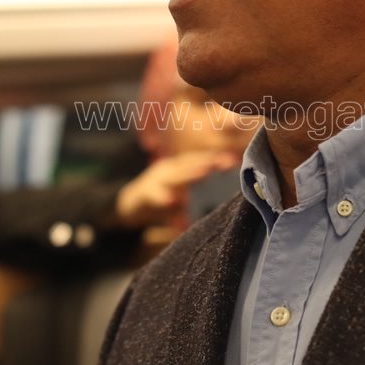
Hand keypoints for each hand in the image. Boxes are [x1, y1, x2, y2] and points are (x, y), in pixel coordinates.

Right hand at [114, 150, 238, 227]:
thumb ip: (199, 193)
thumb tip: (224, 195)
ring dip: (189, 174)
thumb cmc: (162, 197)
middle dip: (207, 162)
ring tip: (204, 173)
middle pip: (190, 164)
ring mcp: (155, 180)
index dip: (216, 159)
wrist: (130, 205)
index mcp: (180, 168)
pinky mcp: (143, 193)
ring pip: (174, 176)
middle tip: (225, 162)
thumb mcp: (183, 193)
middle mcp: (169, 169)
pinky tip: (172, 201)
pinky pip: (153, 195)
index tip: (233, 161)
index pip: (200, 161)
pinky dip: (162, 197)